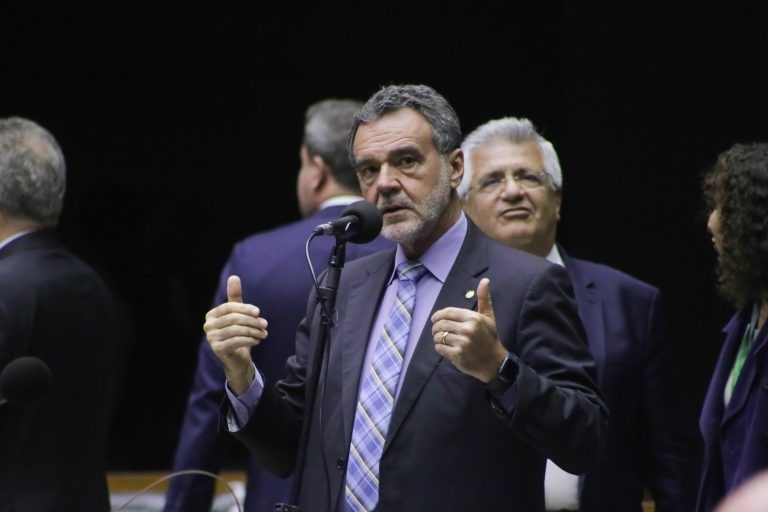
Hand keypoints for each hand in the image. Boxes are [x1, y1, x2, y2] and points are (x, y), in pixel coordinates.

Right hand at [204, 275, 267, 394]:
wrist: (237, 358)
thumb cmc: (238, 333)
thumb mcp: (238, 314)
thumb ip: (235, 297)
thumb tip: (234, 277)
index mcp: (211, 315)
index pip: (229, 307)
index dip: (245, 308)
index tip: (259, 312)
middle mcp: (208, 326)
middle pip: (233, 318)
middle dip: (252, 321)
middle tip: (265, 324)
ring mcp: (211, 338)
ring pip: (236, 330)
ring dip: (253, 331)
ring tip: (264, 333)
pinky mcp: (217, 349)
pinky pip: (236, 341)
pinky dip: (249, 340)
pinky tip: (257, 340)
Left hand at [431, 277, 507, 382]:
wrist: (494, 362)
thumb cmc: (490, 338)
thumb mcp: (489, 317)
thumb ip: (484, 299)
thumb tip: (485, 280)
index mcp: (473, 318)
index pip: (448, 312)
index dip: (438, 315)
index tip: (435, 319)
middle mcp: (467, 329)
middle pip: (441, 324)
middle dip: (436, 327)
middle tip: (437, 330)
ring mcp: (462, 342)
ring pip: (439, 336)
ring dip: (437, 338)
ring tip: (442, 339)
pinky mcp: (457, 355)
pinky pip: (439, 348)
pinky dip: (439, 348)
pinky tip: (445, 348)